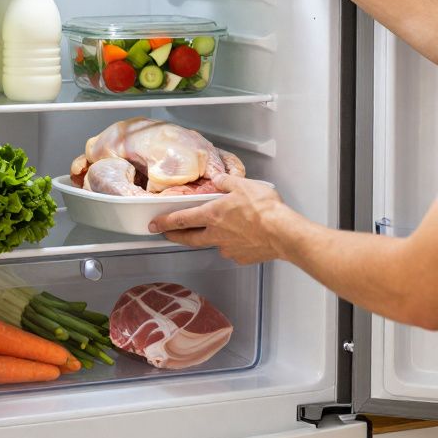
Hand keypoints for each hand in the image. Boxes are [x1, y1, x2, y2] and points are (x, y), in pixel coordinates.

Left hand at [147, 174, 305, 264]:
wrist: (283, 233)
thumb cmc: (264, 209)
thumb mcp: (243, 185)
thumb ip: (227, 182)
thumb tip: (219, 179)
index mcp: (212, 215)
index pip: (181, 219)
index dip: (164, 222)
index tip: (154, 225)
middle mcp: (215, 234)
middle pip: (189, 238)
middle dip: (175, 236)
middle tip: (167, 235)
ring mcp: (227, 248)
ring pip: (212, 243)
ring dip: (210, 238)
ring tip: (221, 230)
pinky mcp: (240, 257)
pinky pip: (232, 250)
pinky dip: (233, 243)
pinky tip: (243, 237)